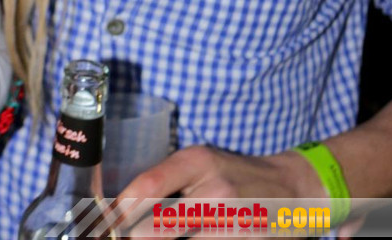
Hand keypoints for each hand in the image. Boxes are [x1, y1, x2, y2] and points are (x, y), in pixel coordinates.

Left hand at [113, 145, 324, 236]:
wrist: (292, 189)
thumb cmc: (234, 175)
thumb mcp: (202, 165)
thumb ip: (168, 182)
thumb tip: (122, 210)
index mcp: (198, 160)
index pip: (148, 185)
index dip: (119, 210)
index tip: (99, 224)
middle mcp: (213, 188)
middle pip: (157, 226)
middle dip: (131, 237)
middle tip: (114, 238)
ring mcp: (230, 220)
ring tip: (135, 238)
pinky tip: (183, 239)